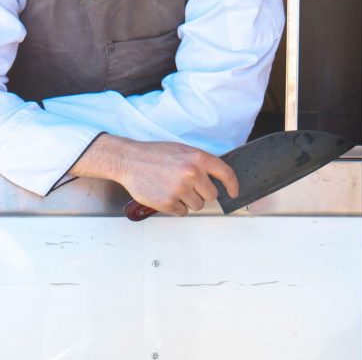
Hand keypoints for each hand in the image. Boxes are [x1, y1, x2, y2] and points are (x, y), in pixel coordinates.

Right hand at [71, 134, 239, 216]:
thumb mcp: (180, 150)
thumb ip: (199, 163)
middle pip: (211, 195)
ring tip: (171, 187)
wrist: (128, 160)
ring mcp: (180, 189)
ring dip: (187, 200)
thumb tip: (217, 179)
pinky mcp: (168, 202)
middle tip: (184, 184)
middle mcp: (191, 173)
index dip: (232, 185)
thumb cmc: (153, 155)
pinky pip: (182, 212)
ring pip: (198, 205)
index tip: (233, 192)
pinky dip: (174, 206)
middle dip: (200, 192)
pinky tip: (163, 193)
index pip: (226, 174)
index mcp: (196, 158)